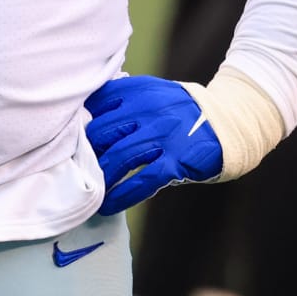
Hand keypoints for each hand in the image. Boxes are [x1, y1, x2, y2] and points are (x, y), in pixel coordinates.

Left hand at [85, 75, 223, 215]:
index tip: (67, 140)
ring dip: (100, 179)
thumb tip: (84, 117)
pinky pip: (142, 181)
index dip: (78, 124)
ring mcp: (163, 134)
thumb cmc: (182, 111)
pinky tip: (109, 206)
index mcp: (139, 90)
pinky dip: (121, 196)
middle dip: (85, 154)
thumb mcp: (154, 93)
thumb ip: (124, 99)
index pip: (97, 103)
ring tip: (90, 192)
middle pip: (101, 132)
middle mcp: (149, 109)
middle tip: (76, 170)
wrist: (229, 121)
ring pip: (118, 158)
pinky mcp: (176, 159)